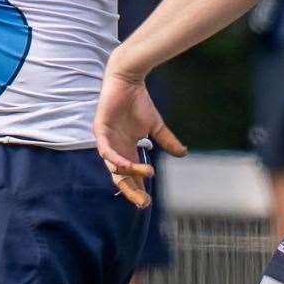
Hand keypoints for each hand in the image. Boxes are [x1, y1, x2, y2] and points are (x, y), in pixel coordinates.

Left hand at [93, 62, 186, 207]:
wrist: (128, 81)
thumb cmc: (139, 102)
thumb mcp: (155, 126)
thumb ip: (166, 141)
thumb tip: (183, 153)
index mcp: (126, 150)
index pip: (130, 176)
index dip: (137, 189)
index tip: (148, 202)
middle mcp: (114, 148)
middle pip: (120, 177)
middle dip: (130, 190)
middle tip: (143, 202)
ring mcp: (106, 140)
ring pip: (114, 166)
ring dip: (130, 173)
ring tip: (147, 174)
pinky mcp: (100, 130)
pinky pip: (105, 150)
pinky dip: (116, 159)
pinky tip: (127, 165)